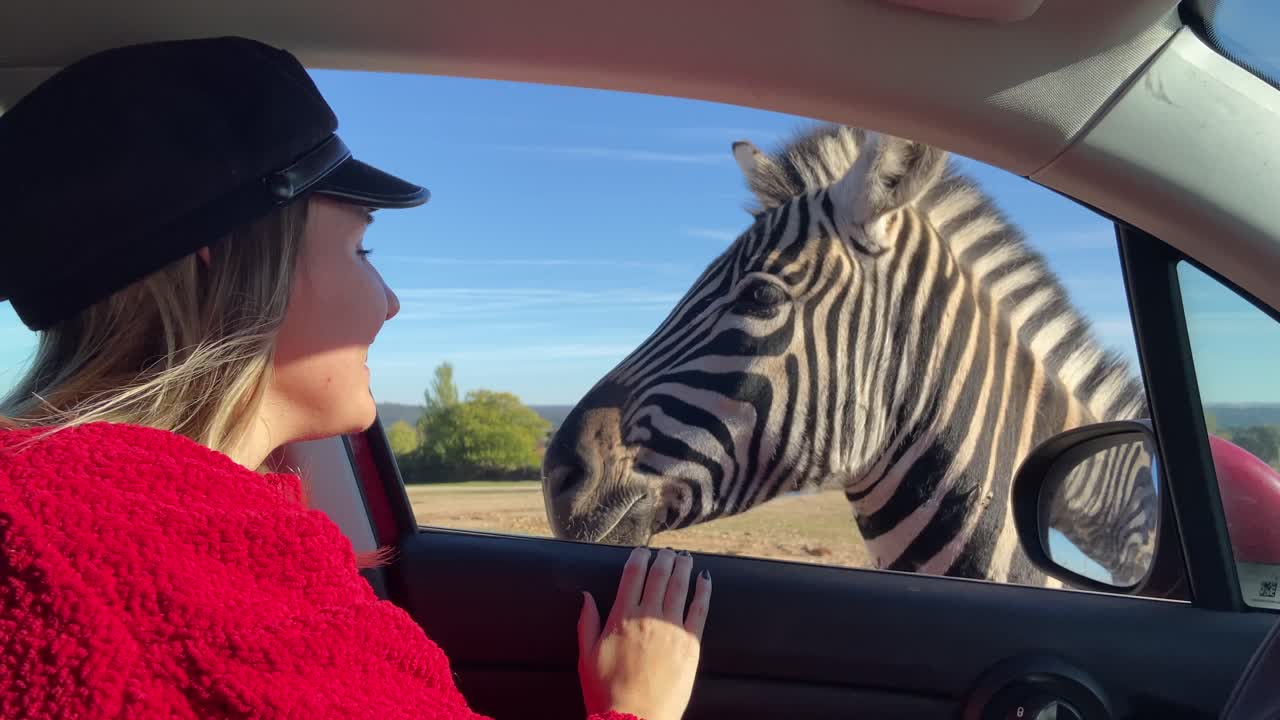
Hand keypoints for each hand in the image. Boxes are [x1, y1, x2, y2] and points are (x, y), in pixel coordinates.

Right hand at [577, 547, 711, 719]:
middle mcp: (647, 616)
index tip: (642, 551)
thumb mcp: (586, 655)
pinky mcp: (690, 643)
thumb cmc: (605, 691)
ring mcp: (671, 628)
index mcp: (621, 616)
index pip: (632, 574)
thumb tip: (586, 595)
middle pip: (659, 575)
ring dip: (683, 567)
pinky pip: (700, 609)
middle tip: (667, 552)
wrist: (634, 719)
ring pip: (680, 586)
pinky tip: (705, 580)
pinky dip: (703, 591)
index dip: (638, 558)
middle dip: (663, 558)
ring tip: (684, 557)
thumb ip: (587, 622)